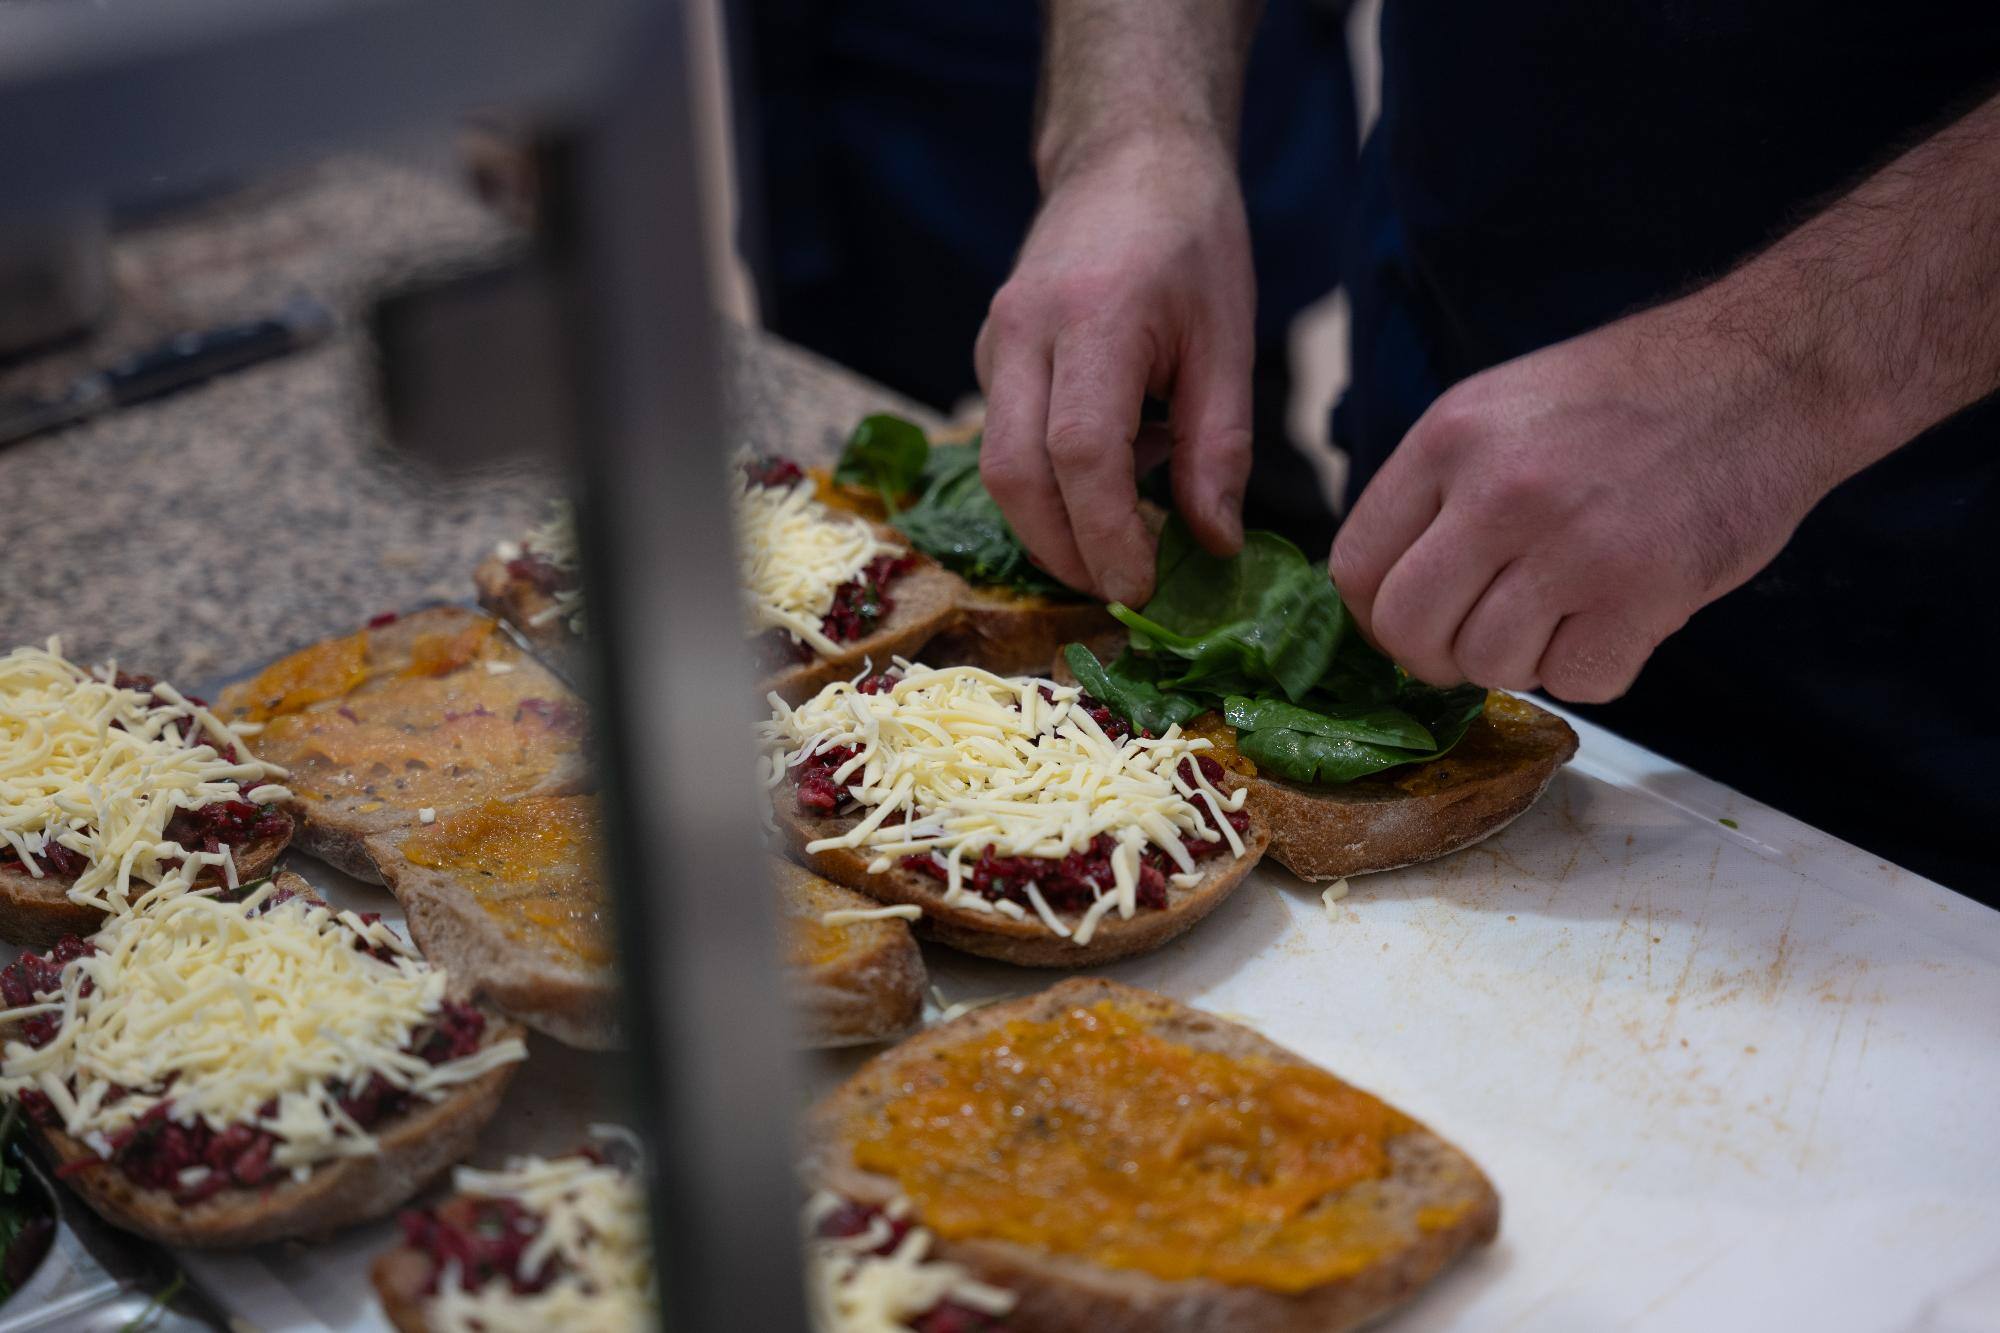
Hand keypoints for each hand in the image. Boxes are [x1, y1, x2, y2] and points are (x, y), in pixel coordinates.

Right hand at [975, 133, 1255, 605]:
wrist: (1127, 156)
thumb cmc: (1191, 239)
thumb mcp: (1228, 339)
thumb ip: (1219, 447)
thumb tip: (1212, 544)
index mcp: (1094, 317)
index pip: (1080, 451)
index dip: (1106, 534)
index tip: (1145, 586)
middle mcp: (1024, 330)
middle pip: (1015, 475)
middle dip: (1065, 551)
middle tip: (1127, 589)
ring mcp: (995, 343)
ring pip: (998, 468)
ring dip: (1054, 526)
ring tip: (1127, 538)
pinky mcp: (990, 356)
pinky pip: (1004, 443)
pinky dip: (1051, 485)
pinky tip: (1112, 474)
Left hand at [1329, 299, 1847, 702]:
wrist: (1770, 371)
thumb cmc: (1635, 395)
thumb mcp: (1503, 408)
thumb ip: (1439, 490)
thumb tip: (1389, 589)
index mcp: (1450, 438)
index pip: (1355, 566)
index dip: (1376, 615)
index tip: (1409, 622)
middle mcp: (1499, 490)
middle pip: (1408, 632)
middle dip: (1436, 656)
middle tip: (1478, 639)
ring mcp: (1570, 545)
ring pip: (1488, 667)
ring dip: (1523, 659)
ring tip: (1565, 609)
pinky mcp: (1642, 593)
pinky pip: (1575, 682)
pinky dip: (1593, 668)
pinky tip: (1618, 616)